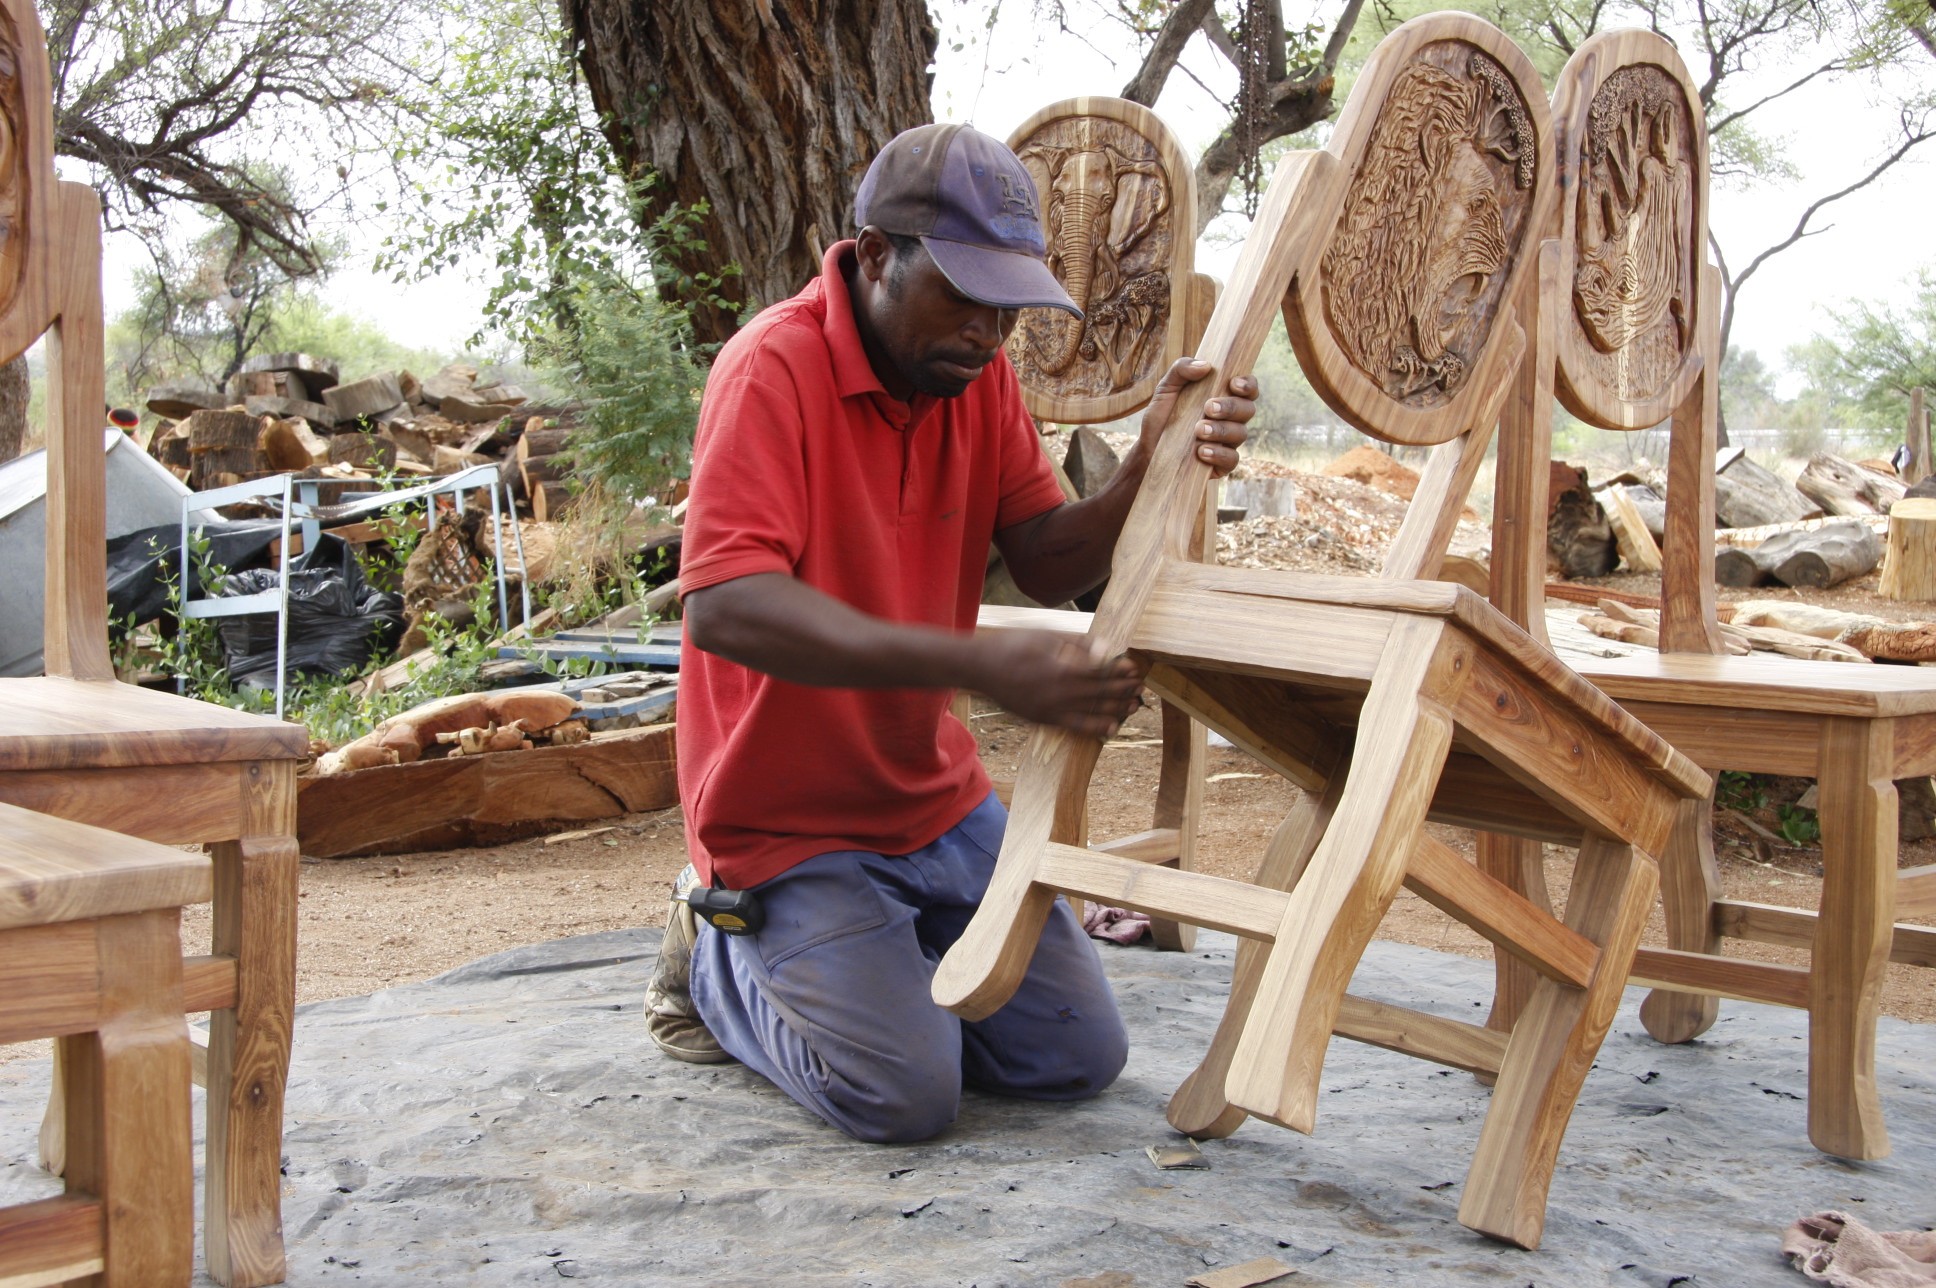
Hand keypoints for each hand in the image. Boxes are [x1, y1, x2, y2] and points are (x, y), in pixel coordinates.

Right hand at [967, 629, 1146, 738]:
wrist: (979, 668)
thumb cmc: (1012, 645)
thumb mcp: (1045, 634)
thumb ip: (1078, 643)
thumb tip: (1107, 648)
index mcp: (1061, 668)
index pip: (1101, 671)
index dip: (1120, 671)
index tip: (1135, 668)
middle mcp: (1059, 692)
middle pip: (1101, 692)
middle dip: (1124, 689)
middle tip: (1142, 686)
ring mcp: (1051, 709)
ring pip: (1093, 711)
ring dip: (1117, 708)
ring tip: (1135, 705)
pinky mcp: (1043, 719)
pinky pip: (1075, 727)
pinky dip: (1096, 728)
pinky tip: (1112, 727)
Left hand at [1138, 357, 1257, 478]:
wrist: (1147, 450)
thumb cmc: (1162, 416)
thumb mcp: (1165, 389)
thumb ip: (1181, 370)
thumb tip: (1206, 365)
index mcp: (1224, 397)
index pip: (1248, 388)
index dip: (1248, 385)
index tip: (1233, 383)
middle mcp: (1231, 419)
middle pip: (1248, 410)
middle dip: (1231, 407)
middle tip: (1209, 407)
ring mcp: (1228, 442)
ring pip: (1241, 434)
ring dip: (1221, 430)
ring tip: (1199, 430)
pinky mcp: (1221, 464)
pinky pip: (1232, 459)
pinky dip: (1219, 454)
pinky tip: (1202, 451)